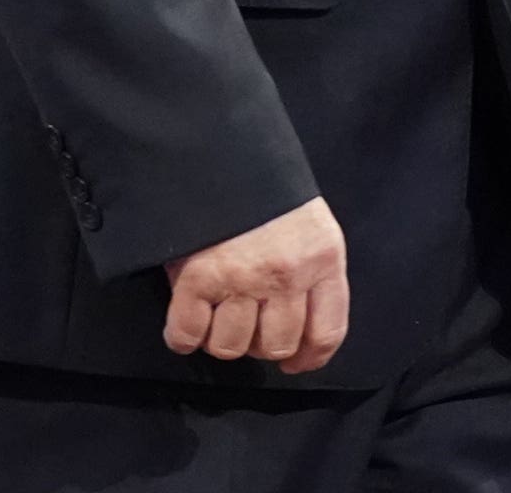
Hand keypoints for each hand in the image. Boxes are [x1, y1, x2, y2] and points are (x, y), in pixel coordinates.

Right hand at [162, 196, 350, 372]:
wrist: (219, 148)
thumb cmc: (266, 189)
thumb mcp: (309, 222)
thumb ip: (312, 269)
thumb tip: (301, 328)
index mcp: (323, 258)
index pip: (328, 331)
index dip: (310, 357)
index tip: (295, 363)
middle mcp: (286, 274)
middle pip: (276, 345)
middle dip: (261, 345)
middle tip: (248, 325)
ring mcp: (241, 278)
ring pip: (231, 346)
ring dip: (221, 338)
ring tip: (218, 315)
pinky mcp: (197, 279)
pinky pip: (187, 334)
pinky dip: (182, 335)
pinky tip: (186, 321)